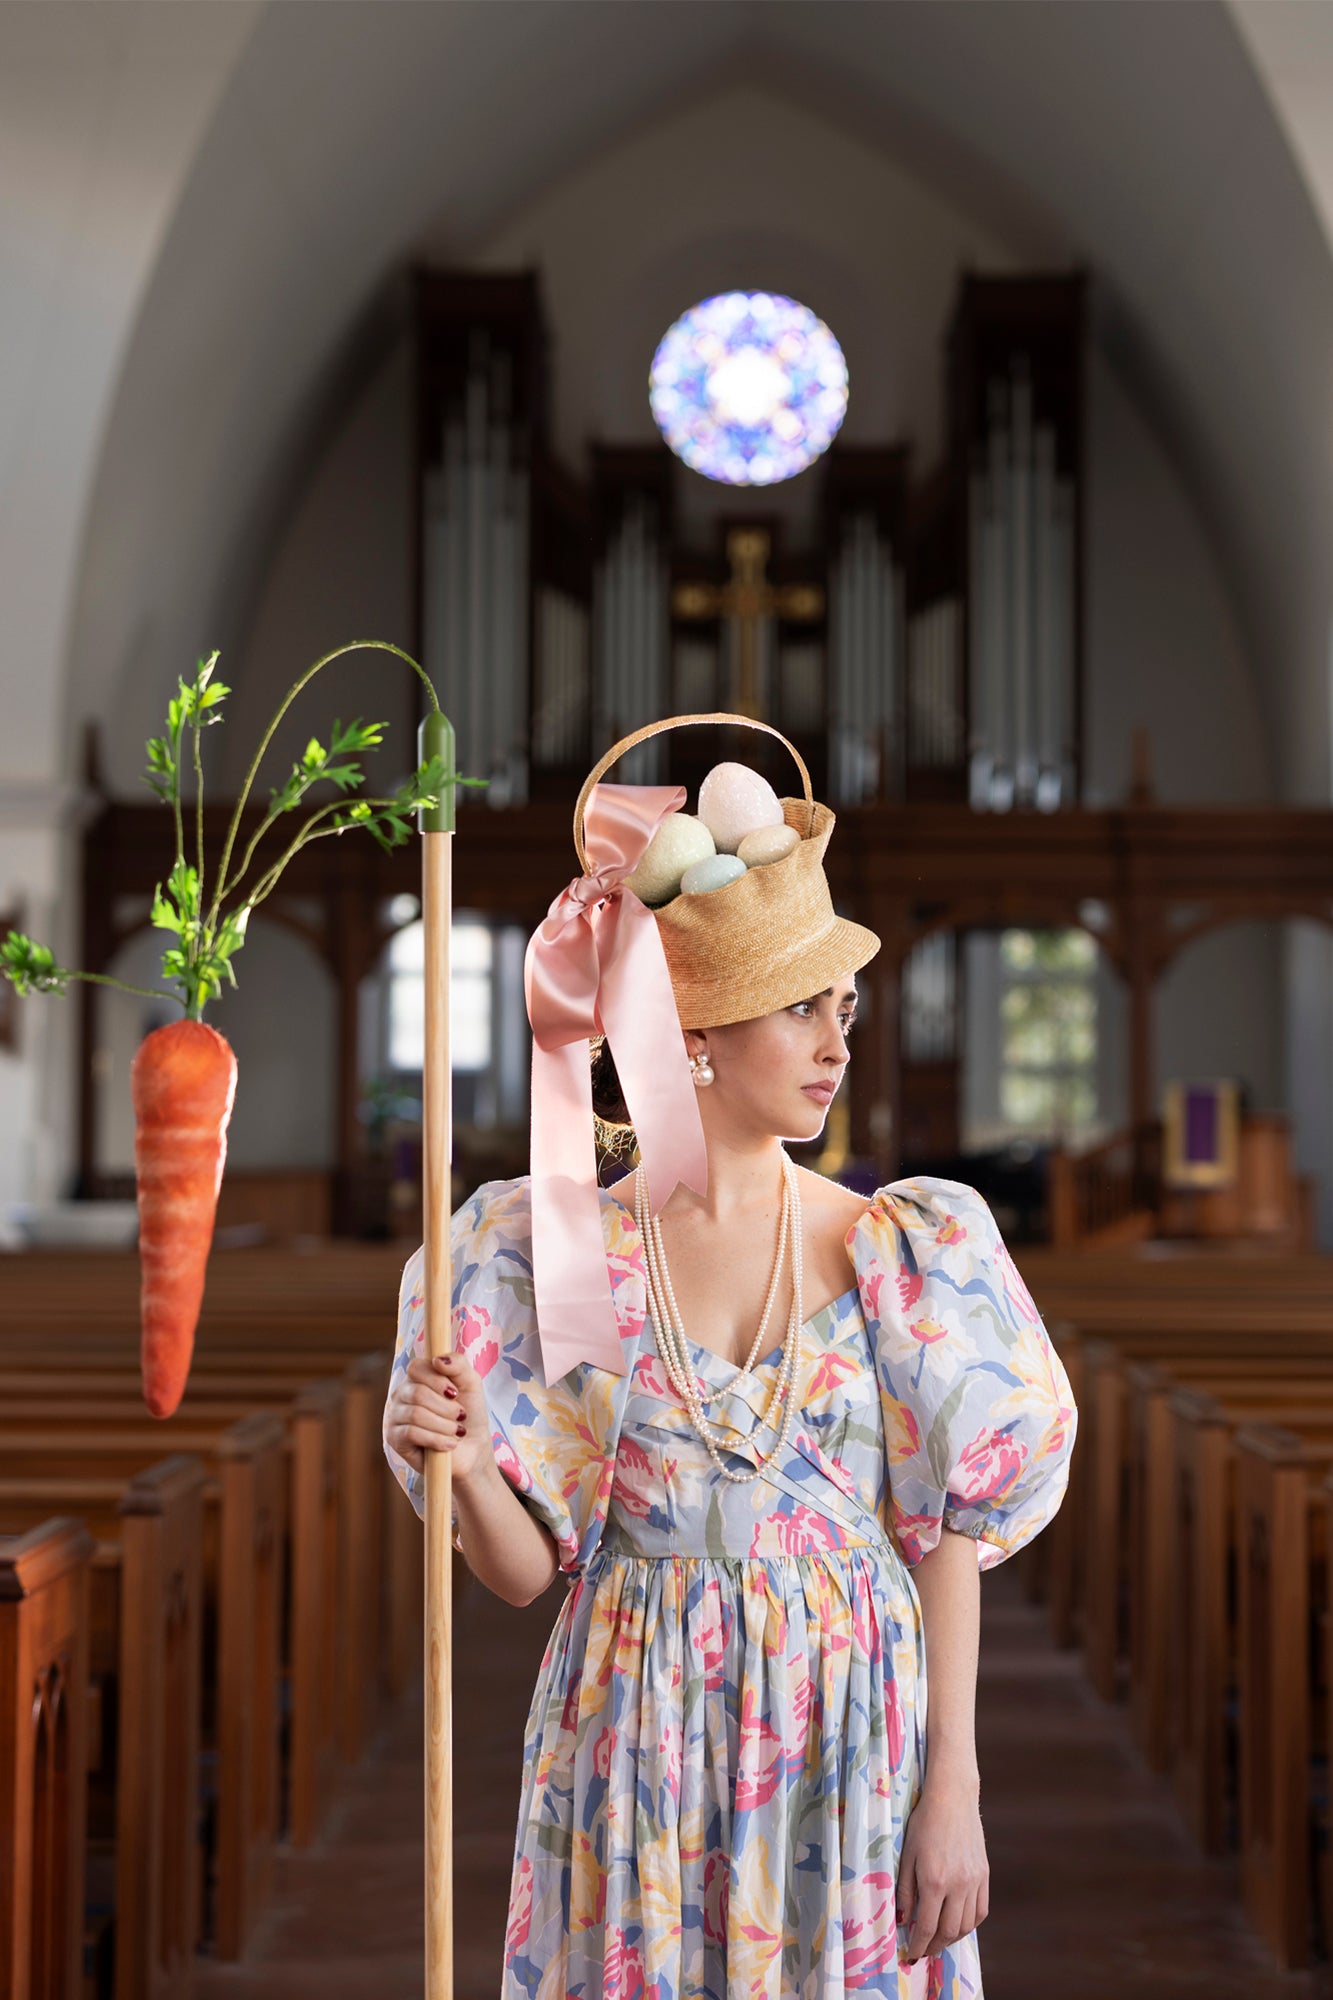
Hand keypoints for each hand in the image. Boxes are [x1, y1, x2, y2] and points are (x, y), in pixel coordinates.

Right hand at [384, 1350, 494, 1488]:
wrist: (472, 1450)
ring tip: (456, 1432)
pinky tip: (450, 1444)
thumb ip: (458, 1364)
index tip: (455, 1393)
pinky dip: (437, 1439)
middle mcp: (401, 1395)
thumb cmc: (469, 1414)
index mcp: (416, 1378)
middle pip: (417, 1393)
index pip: (416, 1368)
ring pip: (416, 1414)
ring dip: (444, 1425)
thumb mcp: (471, 1383)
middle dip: (446, 1408)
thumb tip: (438, 1360)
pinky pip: (412, 1433)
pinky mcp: (395, 1439)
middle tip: (460, 1416)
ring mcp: (395, 1416)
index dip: (438, 1381)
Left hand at [897, 1773, 988, 1963]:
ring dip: (952, 1939)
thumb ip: (905, 1891)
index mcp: (935, 1881)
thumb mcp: (907, 1855)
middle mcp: (958, 1885)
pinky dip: (970, 1924)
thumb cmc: (923, 1823)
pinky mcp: (984, 1874)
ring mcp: (974, 1881)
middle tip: (924, 1951)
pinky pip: (981, 1910)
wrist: (952, 1798)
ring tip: (939, 1940)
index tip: (912, 1955)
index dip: (919, 1945)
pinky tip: (959, 1924)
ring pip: (967, 1925)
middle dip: (935, 1946)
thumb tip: (904, 1920)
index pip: (928, 1927)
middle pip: (949, 1931)